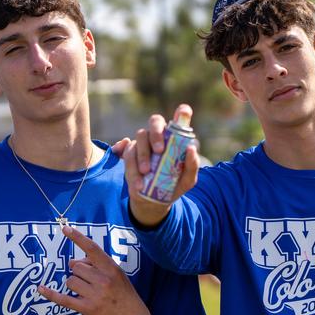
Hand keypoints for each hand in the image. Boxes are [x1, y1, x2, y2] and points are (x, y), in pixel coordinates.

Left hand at [37, 225, 153, 314]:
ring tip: (87, 292)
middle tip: (89, 280)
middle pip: (76, 267)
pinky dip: (51, 294)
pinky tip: (40, 288)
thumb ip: (96, 264)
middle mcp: (103, 280)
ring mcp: (94, 295)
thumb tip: (72, 261)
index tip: (65, 229)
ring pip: (70, 281)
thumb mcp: (116, 274)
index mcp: (111, 268)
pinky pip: (64, 298)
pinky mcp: (87, 308)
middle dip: (78, 272)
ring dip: (74, 284)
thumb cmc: (122, 293)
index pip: (92, 249)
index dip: (77, 238)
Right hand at [116, 104, 199, 226]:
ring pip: (139, 138)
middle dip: (156, 134)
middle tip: (160, 151)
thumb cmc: (172, 186)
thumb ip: (191, 166)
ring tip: (145, 173)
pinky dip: (122, 153)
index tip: (184, 113)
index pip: (179, 119)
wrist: (152, 202)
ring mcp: (142, 144)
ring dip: (142, 156)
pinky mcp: (128, 153)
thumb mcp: (187, 181)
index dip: (182, 113)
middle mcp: (157, 136)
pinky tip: (127, 161)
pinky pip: (124, 149)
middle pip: (155, 121)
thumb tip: (190, 148)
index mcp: (174, 139)